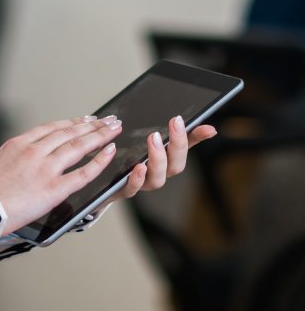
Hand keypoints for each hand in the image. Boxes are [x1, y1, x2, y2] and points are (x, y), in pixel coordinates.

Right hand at [0, 116, 122, 233]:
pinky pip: (83, 172)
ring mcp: (46, 168)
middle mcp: (35, 151)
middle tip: (107, 119)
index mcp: (20, 143)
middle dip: (91, 125)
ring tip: (113, 129)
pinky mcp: (54, 188)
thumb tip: (28, 153)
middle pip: (69, 133)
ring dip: (99, 136)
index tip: (84, 119)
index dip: (72, 123)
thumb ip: (17, 154)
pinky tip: (109, 151)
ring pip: (78, 146)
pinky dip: (99, 161)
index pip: (52, 128)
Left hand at [101, 115, 216, 209]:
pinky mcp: (124, 189)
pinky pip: (132, 189)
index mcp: (166, 160)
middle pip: (175, 166)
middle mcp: (158, 173)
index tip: (192, 121)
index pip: (185, 149)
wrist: (105, 178)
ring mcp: (143, 182)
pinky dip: (137, 179)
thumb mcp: (149, 139)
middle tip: (173, 123)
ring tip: (153, 139)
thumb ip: (169, 131)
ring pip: (157, 180)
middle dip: (176, 145)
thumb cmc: (131, 155)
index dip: (194, 137)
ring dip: (157, 160)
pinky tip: (137, 167)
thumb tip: (204, 126)